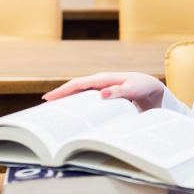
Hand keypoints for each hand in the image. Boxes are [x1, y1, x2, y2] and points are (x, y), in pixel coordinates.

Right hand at [42, 72, 165, 111]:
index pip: (78, 84)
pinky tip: (72, 114)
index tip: (48, 99)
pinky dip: (77, 105)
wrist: (149, 86)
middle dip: (59, 97)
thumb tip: (102, 94)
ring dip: (67, 101)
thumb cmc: (141, 86)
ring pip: (79, 94)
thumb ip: (119, 92)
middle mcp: (98, 82)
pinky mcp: (102, 94)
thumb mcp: (133, 89)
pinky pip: (86, 99)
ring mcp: (99, 88)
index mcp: (102, 79)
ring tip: (53, 113)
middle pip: (74, 89)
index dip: (62, 91)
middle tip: (44, 108)